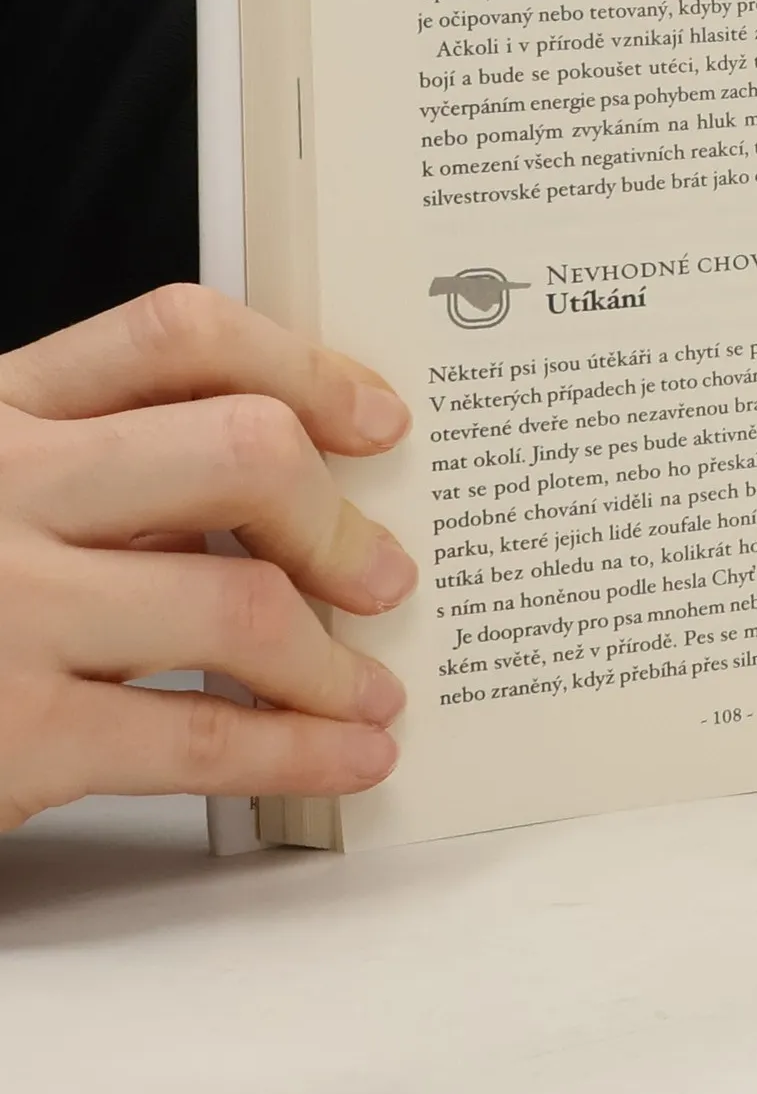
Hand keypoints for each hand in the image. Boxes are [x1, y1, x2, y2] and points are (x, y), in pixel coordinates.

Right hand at [0, 285, 417, 831]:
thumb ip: (107, 467)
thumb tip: (298, 491)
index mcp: (0, 410)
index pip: (179, 337)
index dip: (306, 369)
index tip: (378, 420)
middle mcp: (2, 488)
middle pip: (241, 452)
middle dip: (338, 524)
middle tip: (382, 576)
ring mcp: (6, 609)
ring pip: (240, 604)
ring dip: (335, 663)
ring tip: (369, 692)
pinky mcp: (13, 735)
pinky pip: (201, 736)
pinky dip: (299, 751)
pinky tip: (342, 757)